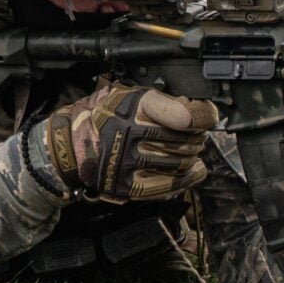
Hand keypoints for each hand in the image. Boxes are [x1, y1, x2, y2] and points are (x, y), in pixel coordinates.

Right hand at [48, 84, 218, 203]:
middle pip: (185, 139)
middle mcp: (129, 132)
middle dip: (198, 136)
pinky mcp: (126, 184)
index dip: (203, 115)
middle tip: (197, 134)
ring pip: (180, 162)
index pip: (181, 113)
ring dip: (192, 156)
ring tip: (192, 151)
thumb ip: (163, 102)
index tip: (209, 116)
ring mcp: (127, 161)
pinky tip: (196, 171)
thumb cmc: (108, 116)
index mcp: (132, 106)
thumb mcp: (132, 96)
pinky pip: (167, 185)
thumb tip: (198, 110)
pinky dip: (188, 179)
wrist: (74, 142)